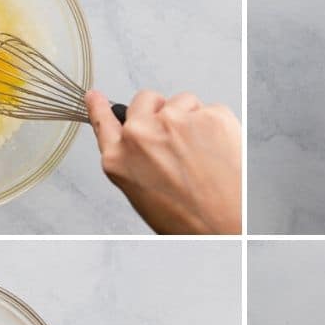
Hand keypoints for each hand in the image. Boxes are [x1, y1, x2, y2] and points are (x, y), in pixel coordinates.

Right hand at [87, 91, 241, 234]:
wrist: (227, 227)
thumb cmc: (188, 221)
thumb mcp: (144, 195)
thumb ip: (135, 161)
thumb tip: (142, 143)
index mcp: (119, 159)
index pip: (103, 121)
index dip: (101, 107)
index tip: (97, 97)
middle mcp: (141, 135)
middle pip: (146, 100)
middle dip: (161, 112)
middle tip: (178, 139)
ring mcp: (175, 121)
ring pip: (183, 101)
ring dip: (191, 118)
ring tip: (202, 154)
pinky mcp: (208, 116)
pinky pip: (212, 109)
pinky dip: (217, 126)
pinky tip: (219, 151)